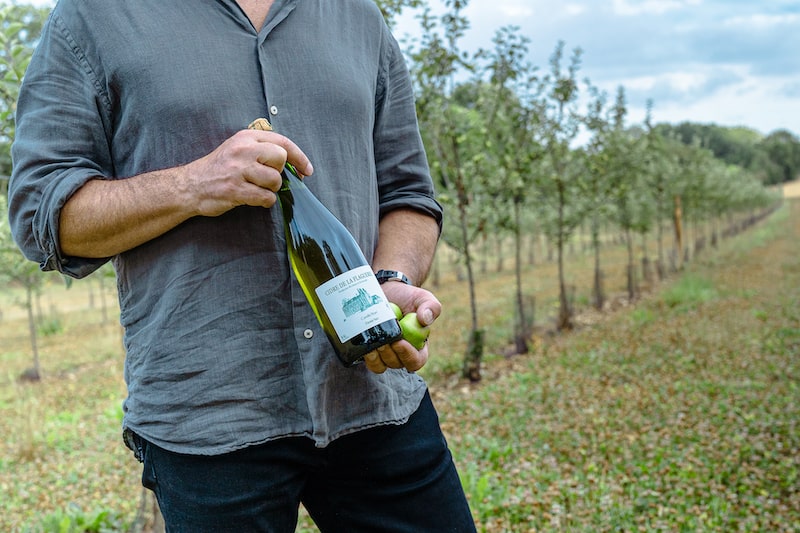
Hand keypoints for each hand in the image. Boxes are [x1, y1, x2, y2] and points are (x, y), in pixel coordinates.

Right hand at [183, 129, 312, 216]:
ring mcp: (238, 170)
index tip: (307, 170)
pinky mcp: (235, 189)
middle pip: (281, 159)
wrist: (190, 185)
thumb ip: (261, 149)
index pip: (282, 142)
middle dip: (279, 173)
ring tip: (257, 189)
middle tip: (267, 179)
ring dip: (271, 189)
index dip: (300, 157)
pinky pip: (265, 197)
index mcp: (245, 137)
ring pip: (275, 180)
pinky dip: (265, 202)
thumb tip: (293, 162)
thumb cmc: (218, 168)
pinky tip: (254, 199)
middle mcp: (242, 150)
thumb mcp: (237, 148)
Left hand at [363, 282, 441, 373]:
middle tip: (383, 339)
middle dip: (389, 353)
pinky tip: (364, 344)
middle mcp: (402, 355)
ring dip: (376, 357)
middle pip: (396, 364)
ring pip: (381, 366)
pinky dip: (367, 356)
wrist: (386, 293)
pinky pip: (369, 362)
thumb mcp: (423, 298)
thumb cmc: (407, 298)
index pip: (416, 361)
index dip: (408, 356)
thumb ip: (431, 307)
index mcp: (419, 347)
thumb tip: (424, 319)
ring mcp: (385, 355)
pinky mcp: (372, 351)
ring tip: (373, 340)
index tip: (399, 342)